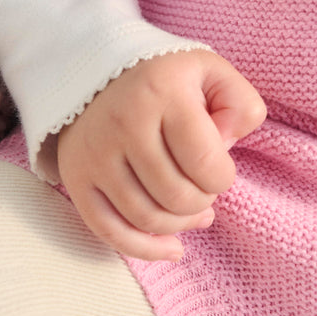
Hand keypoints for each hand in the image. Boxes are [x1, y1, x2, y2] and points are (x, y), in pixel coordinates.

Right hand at [57, 49, 265, 261]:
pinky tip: (172, 247)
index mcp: (162, 92)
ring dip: (180, 223)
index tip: (219, 164)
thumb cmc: (163, 74)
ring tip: (192, 208)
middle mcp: (124, 123)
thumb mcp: (211, 70)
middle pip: (177, 197)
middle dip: (202, 199)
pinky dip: (145, 249)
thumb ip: (241, 103)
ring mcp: (96, 153)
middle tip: (202, 183)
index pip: (206, 164)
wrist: (95, 66)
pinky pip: (109, 231)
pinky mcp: (75, 175)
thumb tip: (229, 147)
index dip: (224, 176)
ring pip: (147, 218)